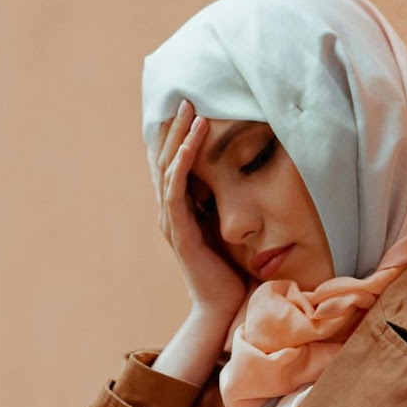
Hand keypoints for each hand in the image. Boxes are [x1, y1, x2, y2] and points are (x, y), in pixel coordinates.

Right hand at [150, 99, 250, 322]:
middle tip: (186, 98)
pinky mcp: (179, 232)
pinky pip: (175, 191)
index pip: (172, 165)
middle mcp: (170, 213)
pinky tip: (188, 146)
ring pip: (168, 170)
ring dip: (178, 138)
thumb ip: (226, 207)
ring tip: (190, 112)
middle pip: (165, 160)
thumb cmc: (231, 272)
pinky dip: (180, 166)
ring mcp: (171, 222)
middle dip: (175, 128)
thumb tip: (241, 181)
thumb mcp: (228, 230)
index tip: (189, 109)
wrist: (225, 308)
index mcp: (180, 211)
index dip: (177, 136)